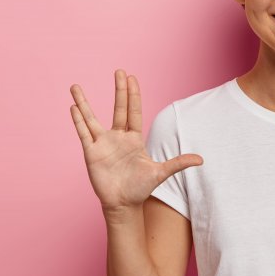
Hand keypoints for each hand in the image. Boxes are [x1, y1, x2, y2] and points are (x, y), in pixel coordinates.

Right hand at [69, 69, 202, 210]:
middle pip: (118, 109)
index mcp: (134, 138)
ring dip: (84, 102)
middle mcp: (118, 137)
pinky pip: (83, 133)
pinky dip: (78, 120)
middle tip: (119, 71)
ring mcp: (103, 143)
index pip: (133, 112)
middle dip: (119, 90)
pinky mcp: (91, 153)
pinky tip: (73, 107)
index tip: (131, 77)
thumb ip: (178, 163)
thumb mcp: (160, 173)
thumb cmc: (141, 188)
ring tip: (75, 86)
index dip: (133, 95)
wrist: (123, 204)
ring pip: (92, 118)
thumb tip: (201, 160)